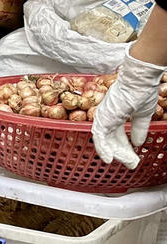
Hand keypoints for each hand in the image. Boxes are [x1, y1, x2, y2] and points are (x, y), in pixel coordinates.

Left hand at [92, 52, 163, 168]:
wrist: (140, 80)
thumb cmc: (141, 92)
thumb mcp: (143, 114)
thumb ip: (139, 129)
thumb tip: (138, 144)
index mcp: (114, 114)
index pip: (117, 135)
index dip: (124, 147)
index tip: (132, 157)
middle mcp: (106, 116)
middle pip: (111, 139)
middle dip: (122, 152)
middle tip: (131, 163)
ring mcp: (103, 117)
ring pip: (105, 140)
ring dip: (116, 153)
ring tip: (128, 162)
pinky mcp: (102, 118)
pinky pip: (99, 137)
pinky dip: (103, 149)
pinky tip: (108, 159)